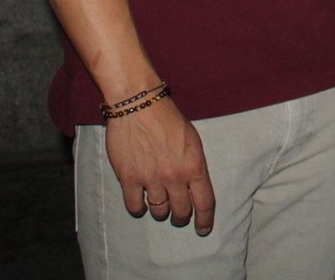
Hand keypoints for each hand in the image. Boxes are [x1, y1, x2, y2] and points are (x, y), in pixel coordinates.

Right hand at [104, 98, 215, 235]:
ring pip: (158, 211)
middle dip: (181, 217)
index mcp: (195, 166)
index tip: (202, 229)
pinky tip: (141, 203)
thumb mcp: (192, 140)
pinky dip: (138, 208)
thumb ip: (193, 165)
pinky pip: (135, 206)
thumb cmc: (168, 119)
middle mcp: (174, 177)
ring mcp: (151, 179)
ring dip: (160, 211)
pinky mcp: (129, 178)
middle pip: (181, 211)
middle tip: (178, 216)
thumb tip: (192, 186)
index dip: (204, 220)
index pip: (204, 202)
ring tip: (159, 205)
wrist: (139, 105)